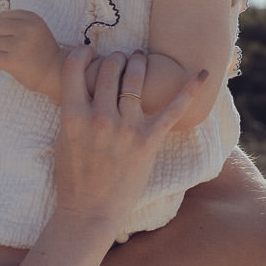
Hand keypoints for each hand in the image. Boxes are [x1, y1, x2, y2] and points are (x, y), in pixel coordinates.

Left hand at [0, 10, 61, 94]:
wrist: (55, 73)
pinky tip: (10, 65)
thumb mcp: (36, 29)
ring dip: (0, 52)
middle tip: (14, 49)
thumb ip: (17, 22)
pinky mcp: (13, 60)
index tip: (17, 38)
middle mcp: (26, 29)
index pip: (4, 15)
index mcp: (33, 19)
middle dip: (1, 39)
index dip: (6, 28)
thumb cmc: (42, 51)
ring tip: (14, 57)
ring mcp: (19, 44)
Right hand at [54, 49, 205, 227]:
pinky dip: (189, 90)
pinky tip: (202, 74)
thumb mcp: (63, 140)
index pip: (74, 67)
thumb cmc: (72, 179)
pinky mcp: (148, 140)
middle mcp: (99, 117)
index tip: (89, 53)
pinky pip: (173, 109)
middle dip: (115, 57)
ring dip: (139, 62)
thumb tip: (84, 87)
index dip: (82, 54)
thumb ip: (73, 112)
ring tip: (140, 57)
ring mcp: (126, 128)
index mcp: (73, 116)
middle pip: (110, 68)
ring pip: (136, 78)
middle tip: (119, 58)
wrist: (89, 211)